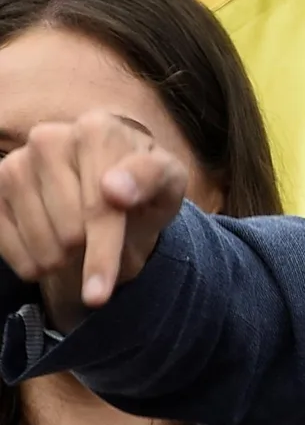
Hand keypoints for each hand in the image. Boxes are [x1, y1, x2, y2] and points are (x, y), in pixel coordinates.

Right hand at [0, 111, 187, 330]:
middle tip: (103, 239)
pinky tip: (51, 251)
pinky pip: (8, 246)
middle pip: (69, 229)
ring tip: (79, 242)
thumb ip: (152, 180)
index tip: (98, 295)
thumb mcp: (168, 182)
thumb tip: (114, 190)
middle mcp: (49, 137)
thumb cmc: (144, 186)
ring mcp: (16, 162)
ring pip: (40, 243)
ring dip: (63, 259)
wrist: (112, 189)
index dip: (103, 253)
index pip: (101, 206)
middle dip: (90, 250)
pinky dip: (32, 263)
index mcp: (98, 129)